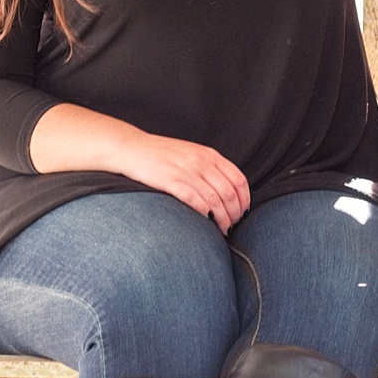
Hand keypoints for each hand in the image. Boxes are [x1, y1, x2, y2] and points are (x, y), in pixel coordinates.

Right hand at [31, 103, 251, 230]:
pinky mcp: (170, 181)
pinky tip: (207, 222)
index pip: (238, 178)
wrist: (132, 148)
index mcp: (209, 155)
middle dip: (235, 212)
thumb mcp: (191, 154)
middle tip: (233, 225)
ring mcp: (186, 171)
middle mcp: (201, 162)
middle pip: (229, 192)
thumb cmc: (162, 155)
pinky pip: (194, 199)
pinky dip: (205, 213)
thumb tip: (227, 190)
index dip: (244, 198)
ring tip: (222, 229)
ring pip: (215, 199)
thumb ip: (209, 167)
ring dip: (222, 218)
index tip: (243, 212)